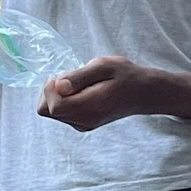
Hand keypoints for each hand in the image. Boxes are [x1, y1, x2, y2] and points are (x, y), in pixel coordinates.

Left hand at [40, 56, 171, 131]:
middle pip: (46, 110)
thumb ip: (79, 76)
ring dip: (58, 95)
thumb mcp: (103, 66)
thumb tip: (58, 85)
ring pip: (51, 112)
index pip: (51, 106)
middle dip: (50, 91)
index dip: (50, 87)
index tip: (65, 75)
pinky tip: (81, 91)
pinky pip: (61, 113)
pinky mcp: (83, 124)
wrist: (144, 93)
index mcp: (88, 108)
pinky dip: (64, 100)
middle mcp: (83, 121)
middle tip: (70, 78)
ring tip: (80, 84)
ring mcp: (83, 124)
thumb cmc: (125, 75)